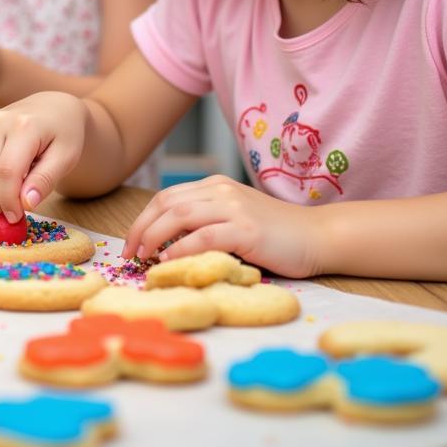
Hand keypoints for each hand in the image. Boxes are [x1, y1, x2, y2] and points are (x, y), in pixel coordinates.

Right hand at [0, 93, 87, 223]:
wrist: (53, 107)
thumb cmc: (64, 133)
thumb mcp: (66, 157)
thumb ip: (45, 180)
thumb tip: (26, 204)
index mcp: (23, 126)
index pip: (7, 172)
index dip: (9, 201)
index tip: (18, 218)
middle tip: (13, 214)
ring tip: (13, 195)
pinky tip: (4, 181)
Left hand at [121, 174, 324, 277]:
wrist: (317, 236)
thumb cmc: (275, 235)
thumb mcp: (234, 218)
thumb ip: (206, 222)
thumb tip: (167, 243)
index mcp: (215, 186)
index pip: (167, 197)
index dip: (144, 218)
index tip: (131, 241)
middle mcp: (221, 192)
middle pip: (167, 204)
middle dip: (141, 227)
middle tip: (129, 252)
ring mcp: (234, 208)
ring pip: (179, 215)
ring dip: (154, 236)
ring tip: (143, 256)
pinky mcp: (247, 230)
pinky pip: (204, 236)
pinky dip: (181, 248)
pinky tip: (169, 260)